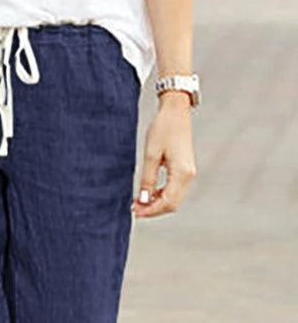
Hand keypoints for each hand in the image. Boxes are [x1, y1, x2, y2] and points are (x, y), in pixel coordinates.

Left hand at [131, 92, 196, 218]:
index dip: (151, 210)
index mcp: (182, 173)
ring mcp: (188, 173)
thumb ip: (147, 179)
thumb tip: (143, 200)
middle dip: (153, 209)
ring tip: (139, 201)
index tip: (135, 211)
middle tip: (135, 208)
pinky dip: (161, 194)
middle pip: (172, 204)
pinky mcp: (185, 169)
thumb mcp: (151, 155)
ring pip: (173, 198)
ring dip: (157, 203)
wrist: (176, 111)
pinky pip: (174, 189)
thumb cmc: (163, 128)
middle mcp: (188, 176)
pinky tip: (149, 193)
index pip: (167, 202)